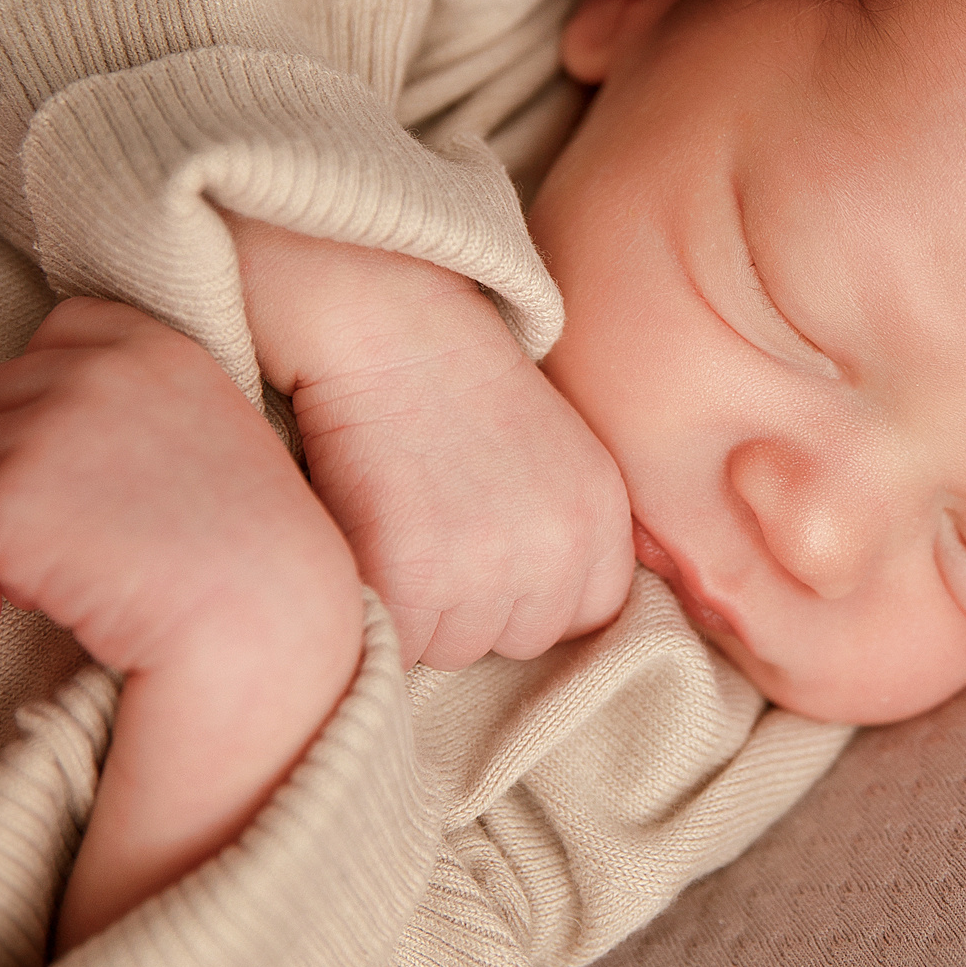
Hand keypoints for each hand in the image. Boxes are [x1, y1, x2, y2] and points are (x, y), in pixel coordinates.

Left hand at [0, 297, 364, 943]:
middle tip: (106, 526)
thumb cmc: (246, 553)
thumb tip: (42, 398)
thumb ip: (139, 392)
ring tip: (93, 562)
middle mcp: (100, 367)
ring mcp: (51, 429)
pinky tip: (69, 593)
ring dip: (8, 517)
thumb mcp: (212, 430)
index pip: (61, 330)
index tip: (117, 465)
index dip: (69, 400)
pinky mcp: (6, 502)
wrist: (261, 632)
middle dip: (29, 458)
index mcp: (157, 341)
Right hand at [234, 221, 633, 671]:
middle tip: (429, 520)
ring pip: (448, 650)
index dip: (527, 591)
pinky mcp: (411, 578)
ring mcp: (487, 568)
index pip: (585, 617)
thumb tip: (540, 618)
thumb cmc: (450, 376)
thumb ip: (562, 528)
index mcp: (601, 515)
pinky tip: (364, 536)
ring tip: (396, 519)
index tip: (485, 542)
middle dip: (469, 604)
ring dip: (417, 610)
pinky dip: (371, 605)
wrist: (382, 316)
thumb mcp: (552, 447)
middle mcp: (558, 549)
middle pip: (512, 642)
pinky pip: (392, 644)